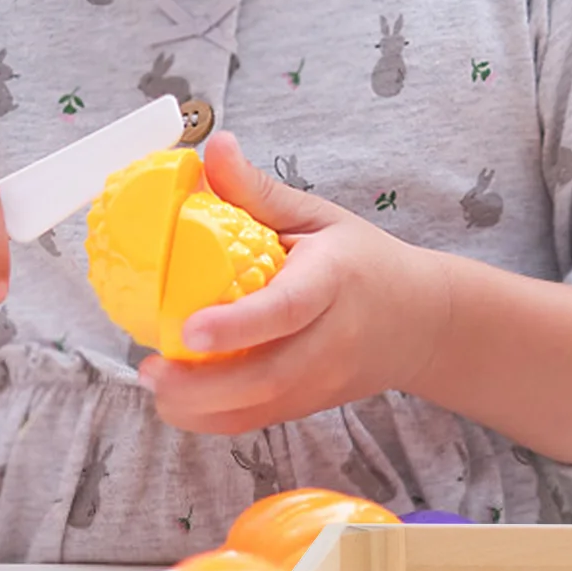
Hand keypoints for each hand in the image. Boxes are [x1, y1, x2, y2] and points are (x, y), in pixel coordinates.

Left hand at [140, 131, 449, 436]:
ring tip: (156, 385)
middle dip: (200, 385)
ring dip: (198, 408)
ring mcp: (323, 382)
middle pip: (267, 376)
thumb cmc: (365, 262)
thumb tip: (211, 148)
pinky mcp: (310, 406)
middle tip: (150, 369)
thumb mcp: (319, 217)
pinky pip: (256, 422)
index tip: (188, 328)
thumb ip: (258, 191)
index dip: (237, 324)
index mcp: (333, 281)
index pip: (286, 309)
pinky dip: (212, 418)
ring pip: (257, 410)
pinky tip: (181, 397)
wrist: (421, 322)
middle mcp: (332, 340)